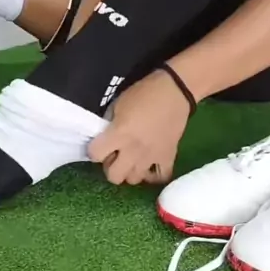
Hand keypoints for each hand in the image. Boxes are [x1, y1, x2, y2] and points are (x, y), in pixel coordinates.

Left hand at [88, 69, 190, 185]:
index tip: (99, 145)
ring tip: (132, 159)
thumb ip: (109, 123)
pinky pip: (160, 177)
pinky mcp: (168, 157)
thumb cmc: (144, 93)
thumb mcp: (118, 104)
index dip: (94, 150)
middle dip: (110, 167)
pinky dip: (153, 175)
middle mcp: (133, 150)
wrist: (175, 91)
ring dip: (130, 170)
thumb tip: (105, 136)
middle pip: (114, 177)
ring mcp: (152, 156)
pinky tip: (149, 165)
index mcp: (119, 134)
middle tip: (115, 155)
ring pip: (134, 180)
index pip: (95, 155)